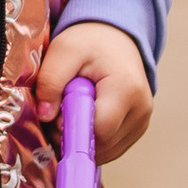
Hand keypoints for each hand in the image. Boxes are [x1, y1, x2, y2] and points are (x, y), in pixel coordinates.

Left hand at [29, 19, 152, 164]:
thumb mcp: (64, 50)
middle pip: (103, 145)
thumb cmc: (90, 41)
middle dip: (74, 137)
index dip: (72, 129)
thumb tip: (45, 116)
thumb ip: (51, 81)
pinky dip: (93, 140)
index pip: (99, 130)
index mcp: (127, 89)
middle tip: (58, 113)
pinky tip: (84, 118)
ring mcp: (142, 121)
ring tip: (72, 111)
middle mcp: (141, 110)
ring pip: (107, 151)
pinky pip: (112, 148)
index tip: (55, 114)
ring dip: (83, 140)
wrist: (114, 36)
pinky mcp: (138, 128)